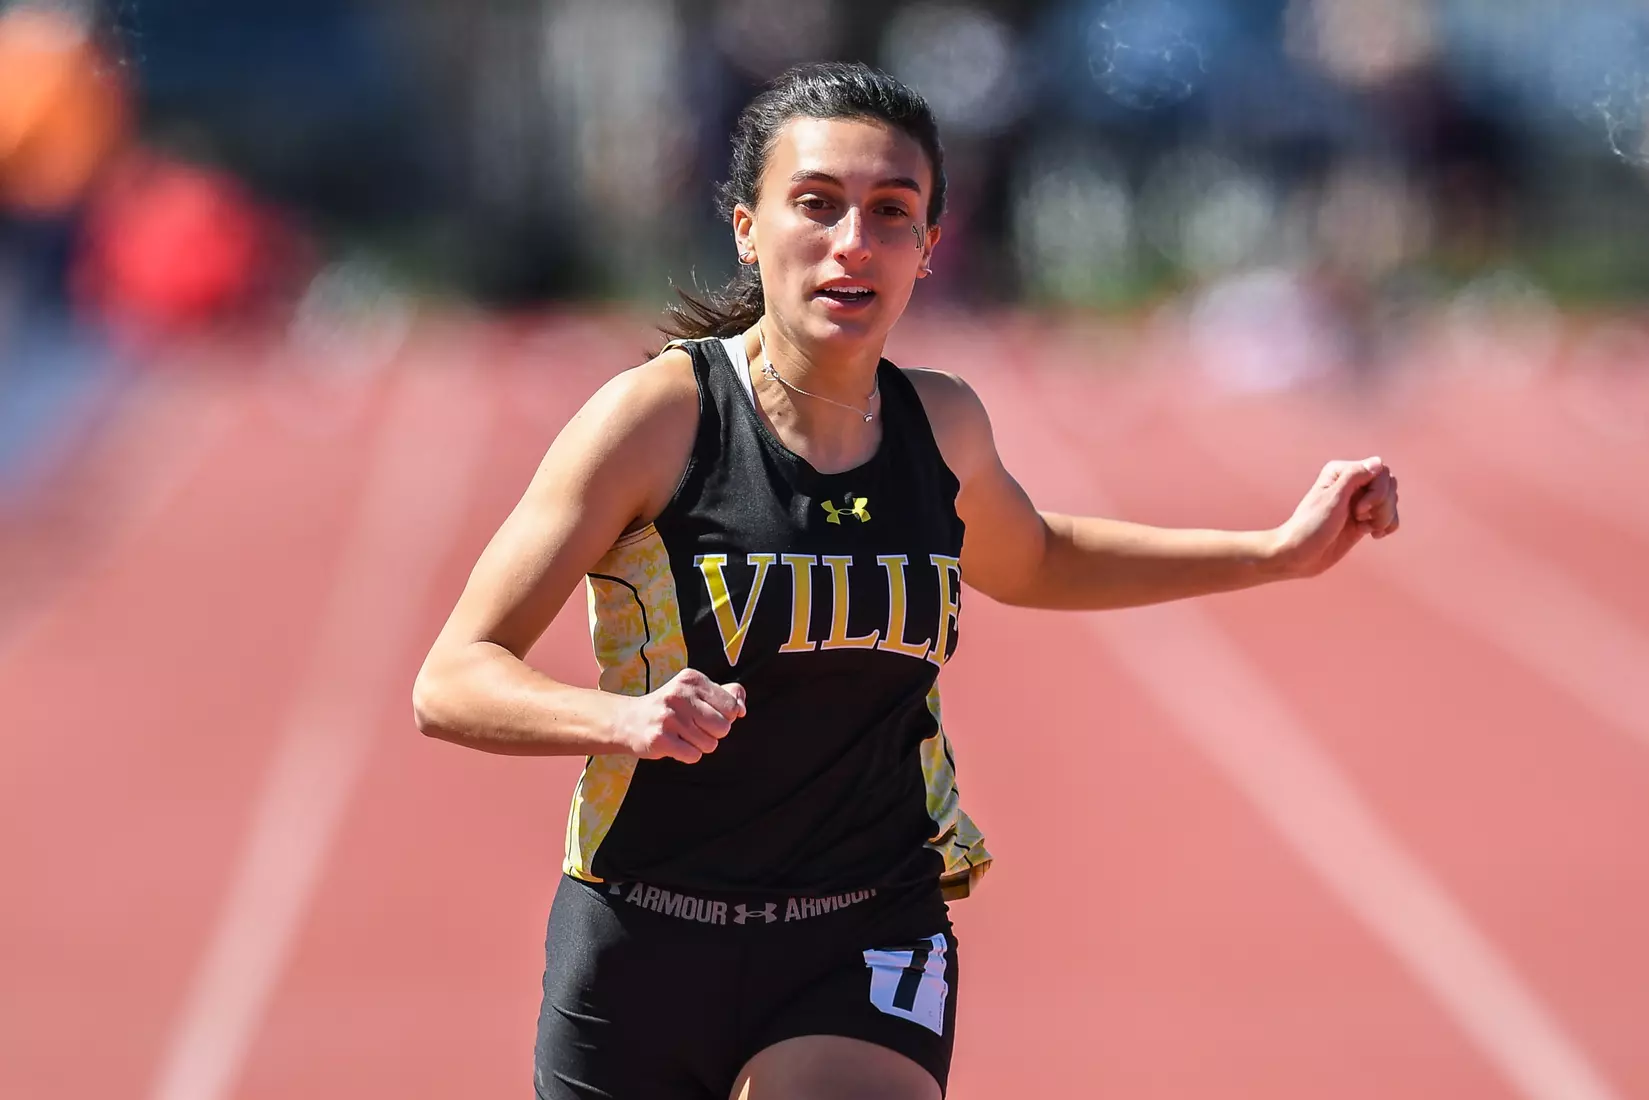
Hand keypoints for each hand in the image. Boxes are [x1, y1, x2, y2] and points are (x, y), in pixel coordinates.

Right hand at [612, 668, 746, 763]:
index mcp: (692, 679)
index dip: (724, 717)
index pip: (731, 706)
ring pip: (710, 744)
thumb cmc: (670, 708)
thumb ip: (725, 695)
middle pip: (723, 727)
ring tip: (682, 735)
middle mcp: (680, 695)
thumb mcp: (695, 692)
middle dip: (713, 734)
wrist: (627, 720)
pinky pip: (694, 756)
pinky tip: (674, 744)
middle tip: (694, 728)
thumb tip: (742, 709)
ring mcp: (669, 717)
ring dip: (699, 745)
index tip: (706, 715)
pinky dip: (687, 755)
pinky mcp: (660, 738)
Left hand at [1269, 456, 1399, 578]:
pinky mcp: (1364, 520)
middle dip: (1383, 505)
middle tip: (1361, 518)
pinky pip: (1390, 516)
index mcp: (1342, 472)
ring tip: (1369, 529)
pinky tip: (1375, 534)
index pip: (1380, 471)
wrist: (1300, 555)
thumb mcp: (1333, 498)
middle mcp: (1353, 483)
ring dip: (1385, 516)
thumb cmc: (1311, 525)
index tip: (1359, 510)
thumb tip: (1378, 462)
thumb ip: (1354, 476)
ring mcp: (1360, 502)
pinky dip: (1388, 525)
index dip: (1377, 491)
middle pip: (1389, 485)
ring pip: (1391, 501)